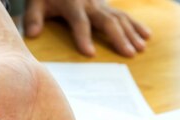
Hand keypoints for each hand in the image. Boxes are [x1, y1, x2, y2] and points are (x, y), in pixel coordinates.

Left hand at [24, 0, 150, 56]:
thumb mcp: (35, 4)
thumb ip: (32, 19)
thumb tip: (31, 35)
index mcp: (72, 4)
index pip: (79, 22)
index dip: (84, 38)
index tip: (90, 54)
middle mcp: (90, 3)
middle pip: (107, 21)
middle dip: (118, 38)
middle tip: (127, 54)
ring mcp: (101, 4)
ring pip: (119, 18)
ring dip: (131, 33)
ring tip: (139, 49)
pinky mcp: (107, 6)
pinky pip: (124, 15)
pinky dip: (136, 25)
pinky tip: (147, 36)